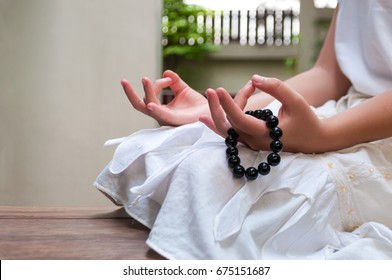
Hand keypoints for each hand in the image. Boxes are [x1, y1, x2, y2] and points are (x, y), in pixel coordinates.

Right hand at [121, 70, 207, 125]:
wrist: (214, 112)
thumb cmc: (199, 106)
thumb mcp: (184, 91)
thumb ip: (174, 82)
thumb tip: (166, 72)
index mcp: (162, 110)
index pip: (149, 95)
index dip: (155, 84)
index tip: (168, 79)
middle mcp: (161, 115)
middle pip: (140, 106)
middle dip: (130, 94)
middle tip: (123, 81)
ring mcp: (167, 119)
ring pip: (150, 107)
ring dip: (147, 93)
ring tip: (145, 79)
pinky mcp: (177, 122)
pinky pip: (163, 116)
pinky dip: (156, 110)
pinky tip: (150, 104)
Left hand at [203, 75, 324, 152]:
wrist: (314, 140)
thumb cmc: (307, 120)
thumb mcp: (296, 101)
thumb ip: (276, 88)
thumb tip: (254, 78)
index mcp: (265, 134)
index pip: (240, 120)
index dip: (228, 105)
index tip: (218, 90)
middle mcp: (255, 142)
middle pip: (230, 124)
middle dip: (220, 107)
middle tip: (212, 89)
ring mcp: (252, 144)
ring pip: (229, 129)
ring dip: (220, 112)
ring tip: (209, 96)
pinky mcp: (251, 142)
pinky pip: (231, 133)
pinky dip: (220, 123)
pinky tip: (205, 116)